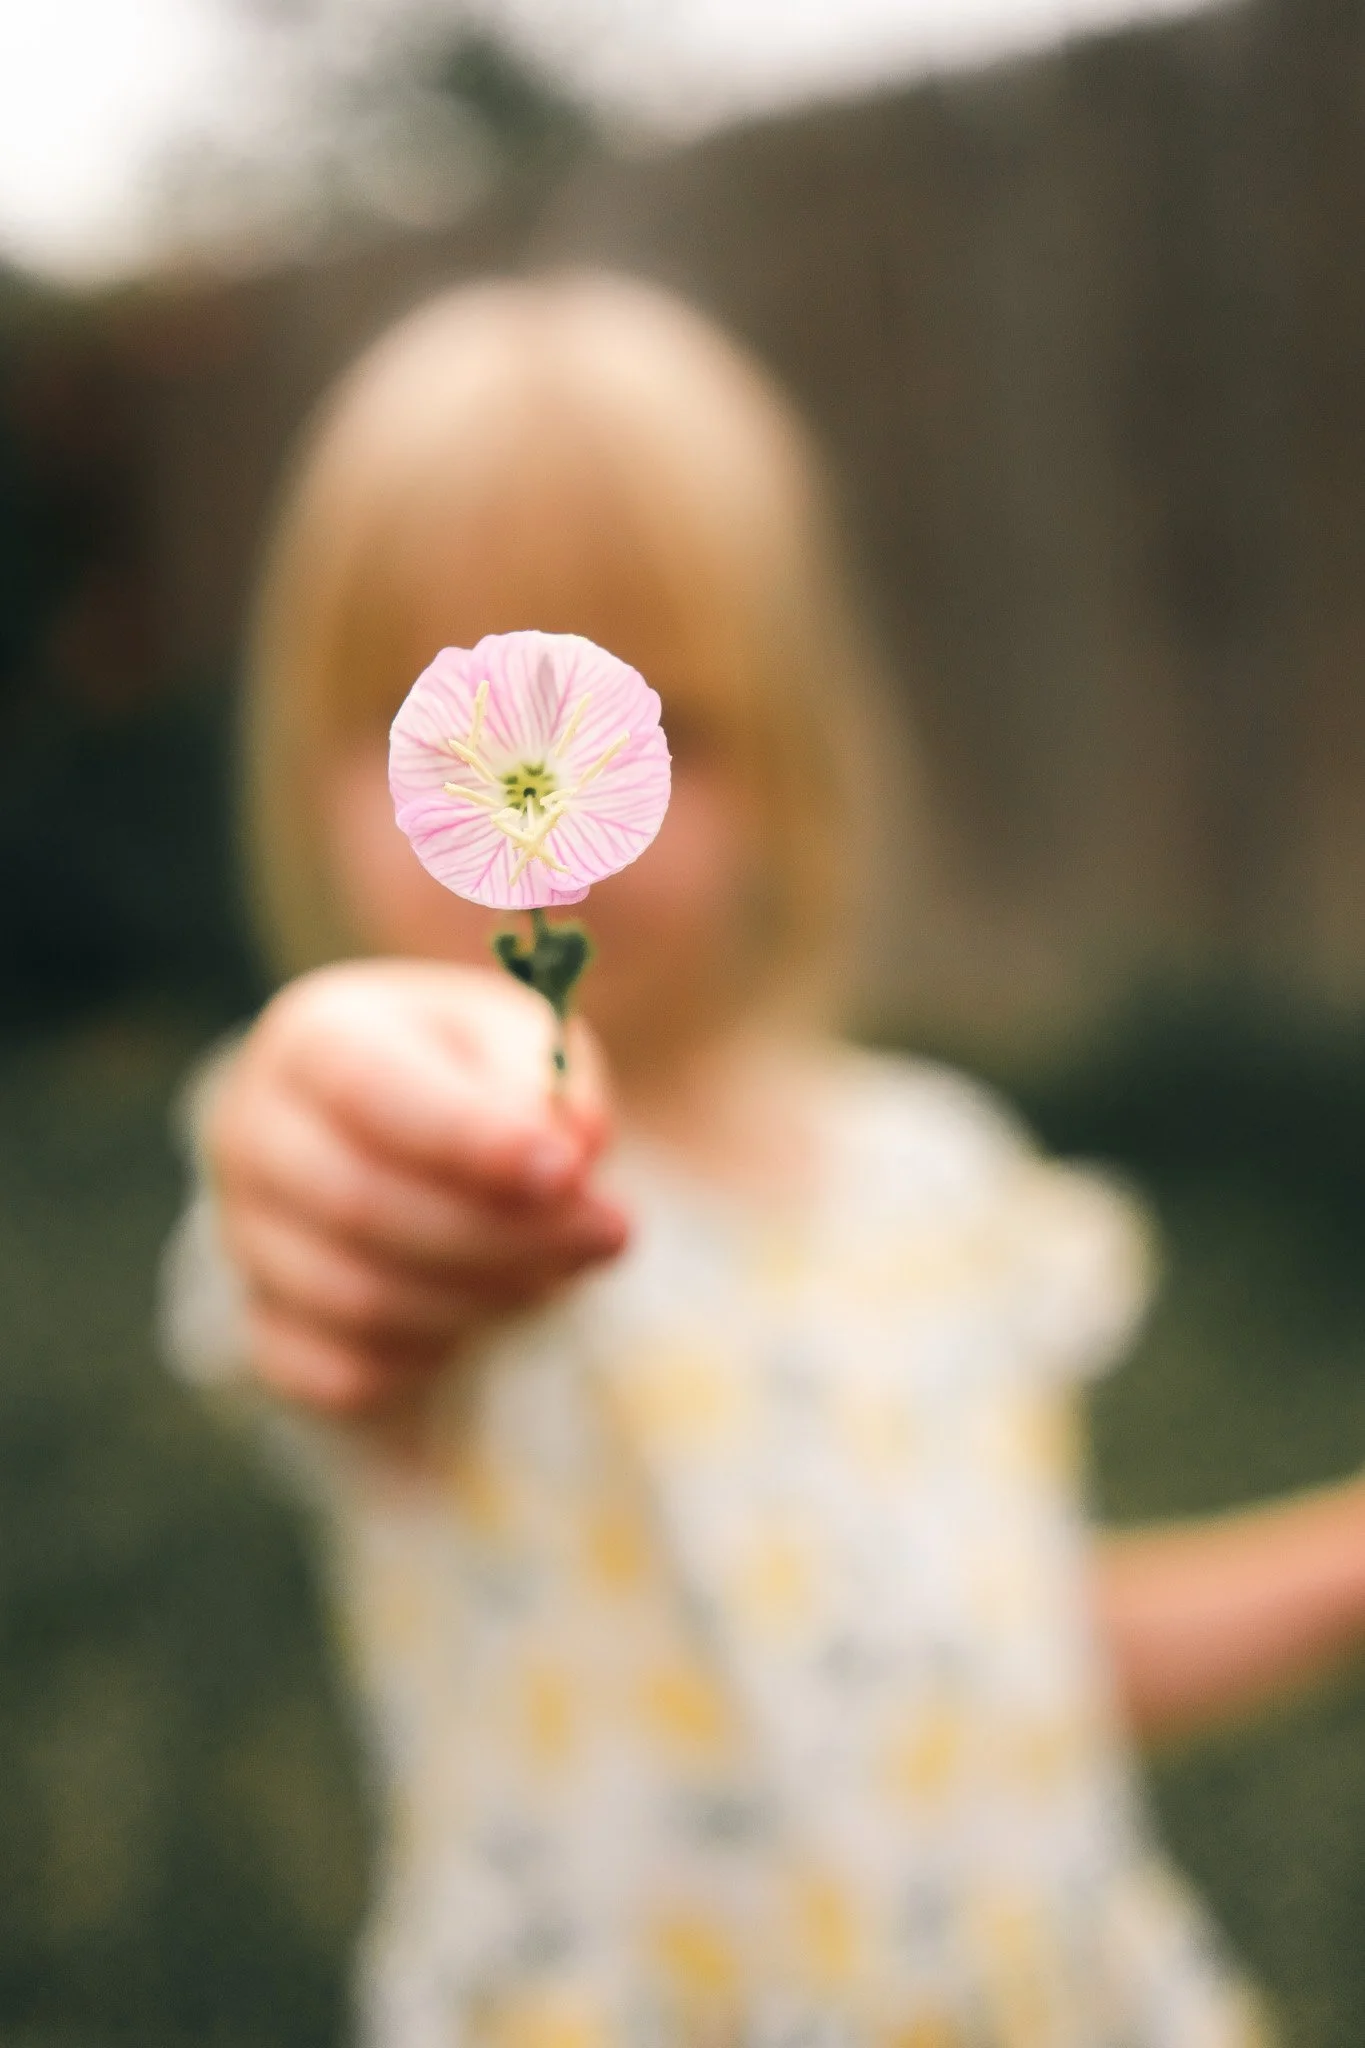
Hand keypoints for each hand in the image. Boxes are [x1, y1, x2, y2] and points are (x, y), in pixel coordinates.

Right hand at [204, 960, 628, 1413]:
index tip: (568, 1174)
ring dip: (485, 1298)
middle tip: (612, 1234)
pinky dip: (433, 1358)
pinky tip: (482, 1310)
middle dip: (504, 1235)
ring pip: (360, 1301)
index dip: (470, 1140)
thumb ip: (544, 1076)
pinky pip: (345, 1375)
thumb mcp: (517, 1041)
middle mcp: (253, 1133)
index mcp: (312, 1038)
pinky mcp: (265, 1327)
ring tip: (558, 1268)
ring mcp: (245, 1238)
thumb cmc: (469, 1076)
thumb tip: (572, 1140)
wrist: (402, 1137)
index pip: (371, 1090)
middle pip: (362, 1206)